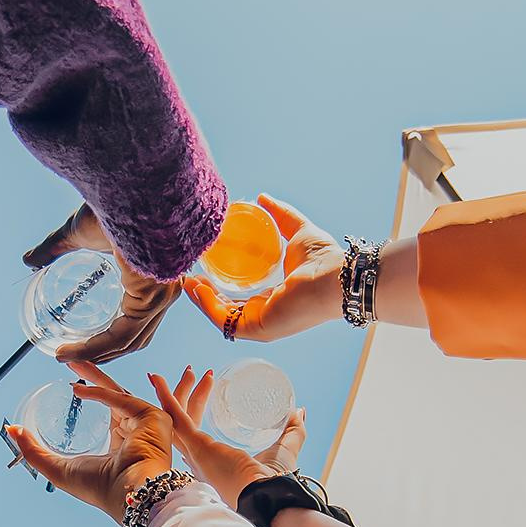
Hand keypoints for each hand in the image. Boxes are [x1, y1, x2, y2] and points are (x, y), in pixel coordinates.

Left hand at [3, 361, 174, 522]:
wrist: (128, 494)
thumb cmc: (99, 488)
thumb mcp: (58, 468)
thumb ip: (34, 451)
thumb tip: (10, 430)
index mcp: (122, 444)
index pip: (108, 414)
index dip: (90, 397)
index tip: (71, 386)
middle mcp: (138, 432)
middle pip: (113, 396)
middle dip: (92, 378)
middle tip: (72, 364)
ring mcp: (147, 423)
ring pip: (117, 392)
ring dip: (95, 377)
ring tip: (75, 364)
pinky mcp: (152, 416)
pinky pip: (120, 399)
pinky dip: (98, 393)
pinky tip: (78, 389)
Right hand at [23, 203, 179, 365]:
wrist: (130, 184)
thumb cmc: (114, 200)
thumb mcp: (80, 232)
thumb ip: (56, 248)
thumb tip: (29, 259)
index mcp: (155, 276)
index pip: (137, 319)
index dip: (108, 337)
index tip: (79, 344)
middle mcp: (164, 289)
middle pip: (135, 336)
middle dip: (102, 353)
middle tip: (72, 359)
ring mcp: (162, 293)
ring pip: (128, 339)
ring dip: (95, 355)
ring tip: (66, 358)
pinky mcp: (153, 294)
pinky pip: (123, 333)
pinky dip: (95, 346)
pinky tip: (72, 350)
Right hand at [149, 364, 306, 506]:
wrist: (267, 496)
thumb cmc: (274, 483)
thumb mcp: (285, 450)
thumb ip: (293, 431)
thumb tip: (299, 412)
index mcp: (214, 465)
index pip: (194, 436)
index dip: (194, 411)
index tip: (204, 388)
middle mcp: (199, 461)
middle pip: (181, 425)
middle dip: (186, 397)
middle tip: (193, 374)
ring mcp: (195, 454)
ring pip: (175, 419)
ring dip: (177, 392)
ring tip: (187, 370)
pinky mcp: (197, 445)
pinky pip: (175, 416)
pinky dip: (165, 396)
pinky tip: (157, 379)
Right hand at [180, 192, 342, 342]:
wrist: (337, 276)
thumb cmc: (325, 260)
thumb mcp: (297, 231)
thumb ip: (281, 216)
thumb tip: (262, 198)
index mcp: (274, 297)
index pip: (240, 297)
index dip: (219, 286)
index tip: (203, 269)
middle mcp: (267, 314)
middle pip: (227, 309)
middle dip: (205, 295)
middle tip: (188, 276)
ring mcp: (263, 324)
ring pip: (223, 317)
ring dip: (202, 301)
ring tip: (187, 282)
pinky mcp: (260, 329)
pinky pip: (227, 321)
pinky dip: (210, 307)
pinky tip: (199, 289)